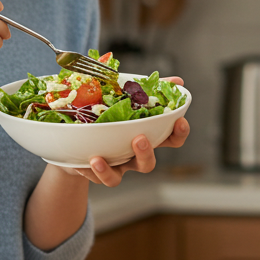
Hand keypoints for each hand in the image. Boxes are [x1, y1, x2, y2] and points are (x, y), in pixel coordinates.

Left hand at [58, 78, 190, 186]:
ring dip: (108, 172)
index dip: (179, 133)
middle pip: (147, 164)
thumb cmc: (111, 112)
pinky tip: (83, 160)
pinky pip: (90, 177)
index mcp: (145, 135)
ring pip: (117, 178)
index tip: (180, 121)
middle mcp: (131, 155)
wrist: (79, 131)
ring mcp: (112, 165)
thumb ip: (151, 88)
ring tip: (97, 159)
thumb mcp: (127, 95)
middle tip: (139, 138)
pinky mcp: (93, 172)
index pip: (170, 139)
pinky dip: (86, 170)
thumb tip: (177, 81)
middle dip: (145, 154)